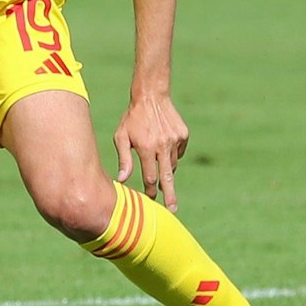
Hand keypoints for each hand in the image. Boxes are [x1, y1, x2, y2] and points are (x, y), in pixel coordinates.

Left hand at [114, 92, 189, 210]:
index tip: (150, 198)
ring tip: (157, 160)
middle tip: (173, 209)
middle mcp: (162, 146)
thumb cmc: (132, 118)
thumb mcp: (121, 136)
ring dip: (166, 168)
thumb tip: (122, 180)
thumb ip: (123, 159)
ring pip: (172, 164)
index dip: (149, 190)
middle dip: (170, 195)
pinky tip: (162, 145)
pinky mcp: (183, 135)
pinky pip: (178, 152)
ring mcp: (175, 140)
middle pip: (167, 177)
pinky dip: (172, 154)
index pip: (150, 177)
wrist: (151, 96)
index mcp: (146, 148)